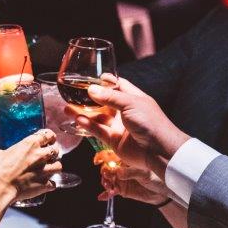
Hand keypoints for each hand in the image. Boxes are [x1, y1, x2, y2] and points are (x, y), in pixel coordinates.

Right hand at [0, 74, 35, 147]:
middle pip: (10, 100)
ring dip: (15, 113)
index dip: (17, 80)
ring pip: (9, 114)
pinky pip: (3, 126)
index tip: (29, 78)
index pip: (2, 84)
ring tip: (21, 111)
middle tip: (28, 97)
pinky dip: (6, 124)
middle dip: (20, 98)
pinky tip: (10, 123)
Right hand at [0, 129, 60, 200]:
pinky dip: (50, 184)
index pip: (48, 134)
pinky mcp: (45, 184)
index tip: (49, 139)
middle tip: (48, 155)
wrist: (1, 187)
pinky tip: (45, 184)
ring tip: (48, 169)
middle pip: (56, 150)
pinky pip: (54, 183)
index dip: (50, 137)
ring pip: (59, 166)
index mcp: (31, 143)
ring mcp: (45, 170)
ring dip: (54, 167)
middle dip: (53, 152)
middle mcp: (41, 155)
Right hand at [76, 75, 190, 177]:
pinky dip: (87, 125)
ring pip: (97, 117)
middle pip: (104, 102)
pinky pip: (98, 131)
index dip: (105, 81)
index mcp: (133, 99)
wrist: (158, 151)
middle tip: (73, 94)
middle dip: (89, 98)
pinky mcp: (113, 141)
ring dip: (83, 112)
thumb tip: (91, 89)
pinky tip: (77, 119)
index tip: (92, 77)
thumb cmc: (151, 123)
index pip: (118, 86)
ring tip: (68, 107)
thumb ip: (110, 97)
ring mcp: (119, 126)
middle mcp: (125, 112)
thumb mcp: (131, 103)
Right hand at [99, 164, 169, 204]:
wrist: (161, 192)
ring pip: (108, 180)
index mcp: (126, 160)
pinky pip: (111, 192)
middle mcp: (121, 169)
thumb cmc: (156, 177)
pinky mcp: (121, 190)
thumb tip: (118, 173)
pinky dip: (106, 194)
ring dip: (106, 184)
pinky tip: (102, 197)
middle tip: (107, 178)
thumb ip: (131, 172)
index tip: (100, 162)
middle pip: (108, 169)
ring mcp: (120, 180)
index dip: (104, 159)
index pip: (112, 157)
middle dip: (105, 174)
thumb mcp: (145, 173)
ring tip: (109, 188)